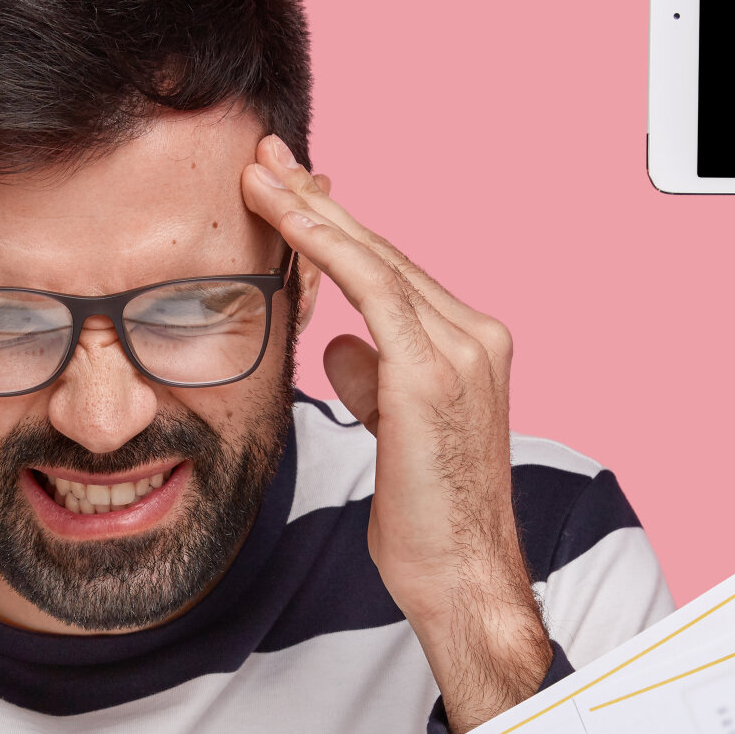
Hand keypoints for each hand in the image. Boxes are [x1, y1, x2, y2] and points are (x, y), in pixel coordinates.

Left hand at [240, 137, 548, 733]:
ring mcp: (463, 350)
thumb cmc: (425, 520)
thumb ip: (372, 381)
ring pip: (376, 260)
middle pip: (383, 252)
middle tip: (263, 157)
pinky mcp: (434, 373)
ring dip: (311, 213)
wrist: (462, 576)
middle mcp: (476, 336)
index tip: (290, 190)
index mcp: (470, 346)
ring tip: (258, 175)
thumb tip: (338, 346)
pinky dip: (327, 247)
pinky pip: (373, 290)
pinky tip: (287, 219)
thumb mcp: (391, 433)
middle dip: (318, 202)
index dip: (337, 228)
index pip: (392, 271)